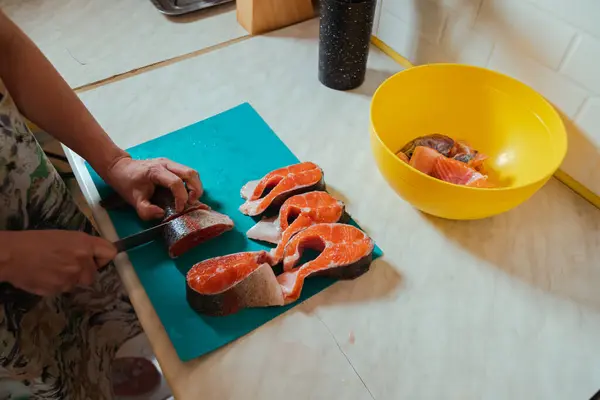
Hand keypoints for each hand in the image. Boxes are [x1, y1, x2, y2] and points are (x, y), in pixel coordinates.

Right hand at [0, 230, 115, 295]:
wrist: (12, 255)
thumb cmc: (35, 241)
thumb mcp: (64, 237)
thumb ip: (82, 247)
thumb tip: (93, 256)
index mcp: (84, 244)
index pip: (110, 253)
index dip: (103, 258)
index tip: (96, 259)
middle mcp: (82, 261)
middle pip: (94, 273)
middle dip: (84, 272)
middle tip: (66, 264)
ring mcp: (72, 277)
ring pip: (79, 282)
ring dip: (70, 279)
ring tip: (53, 269)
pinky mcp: (60, 289)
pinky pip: (64, 289)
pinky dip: (57, 285)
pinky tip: (45, 276)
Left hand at [102, 156, 202, 219]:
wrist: (120, 168)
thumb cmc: (127, 183)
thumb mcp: (133, 200)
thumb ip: (145, 210)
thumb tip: (161, 214)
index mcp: (155, 171)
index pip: (176, 182)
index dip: (181, 197)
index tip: (179, 209)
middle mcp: (166, 164)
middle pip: (190, 173)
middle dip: (195, 190)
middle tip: (191, 203)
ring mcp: (170, 163)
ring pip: (192, 172)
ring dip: (196, 186)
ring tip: (191, 199)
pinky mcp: (172, 165)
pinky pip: (188, 173)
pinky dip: (192, 184)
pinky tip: (187, 193)